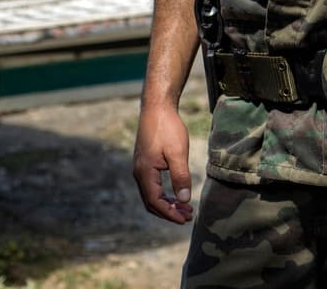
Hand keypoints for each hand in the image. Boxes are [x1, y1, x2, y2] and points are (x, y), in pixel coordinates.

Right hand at [131, 103, 194, 223]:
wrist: (157, 108)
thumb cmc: (167, 128)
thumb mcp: (178, 152)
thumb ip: (181, 176)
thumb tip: (183, 199)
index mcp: (145, 173)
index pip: (155, 202)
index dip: (170, 213)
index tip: (185, 219)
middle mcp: (139, 173)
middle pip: (151, 202)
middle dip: (169, 212)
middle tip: (187, 216)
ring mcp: (141, 168)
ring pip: (151, 194)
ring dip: (167, 203)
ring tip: (185, 208)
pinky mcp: (145, 163)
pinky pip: (152, 185)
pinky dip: (164, 194)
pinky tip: (176, 193)